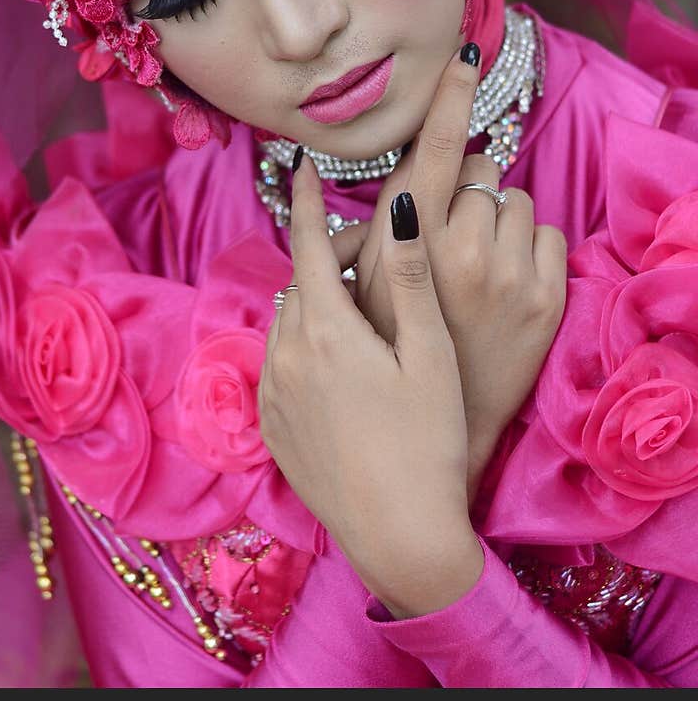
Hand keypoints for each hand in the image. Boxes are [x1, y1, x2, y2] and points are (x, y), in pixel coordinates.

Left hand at [259, 151, 483, 618]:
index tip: (302, 166)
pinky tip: (343, 368)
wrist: (399, 535)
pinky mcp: (270, 426)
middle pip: (298, 281)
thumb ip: (408, 276)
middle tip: (368, 254)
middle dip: (325, 257)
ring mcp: (272, 393)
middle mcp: (286, 354)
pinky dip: (303, 346)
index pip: (305, 242)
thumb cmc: (428, 441)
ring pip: (288, 322)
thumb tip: (398, 205)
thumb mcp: (430, 353)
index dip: (306, 200)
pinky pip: (279, 363)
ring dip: (315, 304)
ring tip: (362, 314)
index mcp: (326, 329)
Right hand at [329, 43, 567, 500]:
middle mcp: (462, 251)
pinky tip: (503, 283)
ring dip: (492, 217)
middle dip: (461, 185)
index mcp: (409, 246)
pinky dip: (527, 246)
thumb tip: (384, 193)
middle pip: (473, 167)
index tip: (468, 49)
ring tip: (471, 266)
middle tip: (446, 231)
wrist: (438, 437)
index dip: (450, 97)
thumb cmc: (385, 361)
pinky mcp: (548, 299)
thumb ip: (372, 236)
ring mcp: (510, 275)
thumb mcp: (363, 295)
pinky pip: (545, 231)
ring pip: (509, 197)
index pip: (432, 153)